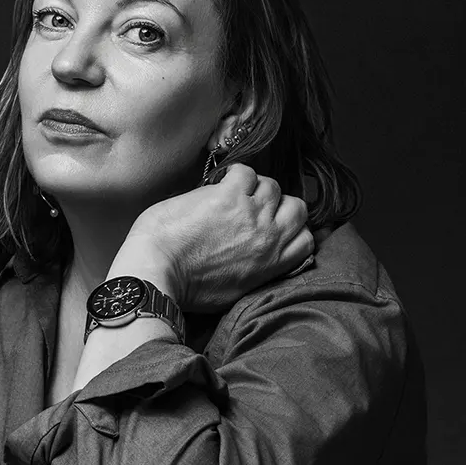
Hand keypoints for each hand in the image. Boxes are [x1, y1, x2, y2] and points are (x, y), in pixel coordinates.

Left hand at [121, 164, 315, 313]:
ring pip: (272, 186)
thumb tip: (257, 261)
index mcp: (272, 264)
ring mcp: (251, 214)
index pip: (307, 240)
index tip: (277, 226)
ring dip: (254, 188)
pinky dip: (233, 174)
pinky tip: (218, 184)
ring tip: (232, 196)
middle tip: (254, 208)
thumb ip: (255, 274)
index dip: (293, 229)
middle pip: (297, 208)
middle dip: (278, 205)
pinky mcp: (228, 196)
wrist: (158, 274)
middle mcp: (269, 237)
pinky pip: (245, 171)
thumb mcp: (234, 293)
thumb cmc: (187, 289)